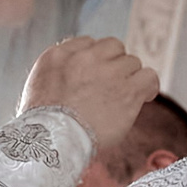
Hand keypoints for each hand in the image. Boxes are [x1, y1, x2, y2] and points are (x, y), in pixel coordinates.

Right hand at [20, 36, 158, 159]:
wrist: (53, 143)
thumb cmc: (42, 127)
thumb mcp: (37, 89)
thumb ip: (57, 75)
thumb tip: (74, 78)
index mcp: (58, 55)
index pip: (87, 43)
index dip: (94, 60)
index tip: (94, 77)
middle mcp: (84, 58)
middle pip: (112, 47)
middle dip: (113, 65)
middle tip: (110, 87)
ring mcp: (108, 72)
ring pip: (132, 62)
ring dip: (129, 78)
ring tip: (123, 97)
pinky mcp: (127, 89)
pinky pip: (149, 76)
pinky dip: (149, 86)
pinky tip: (145, 96)